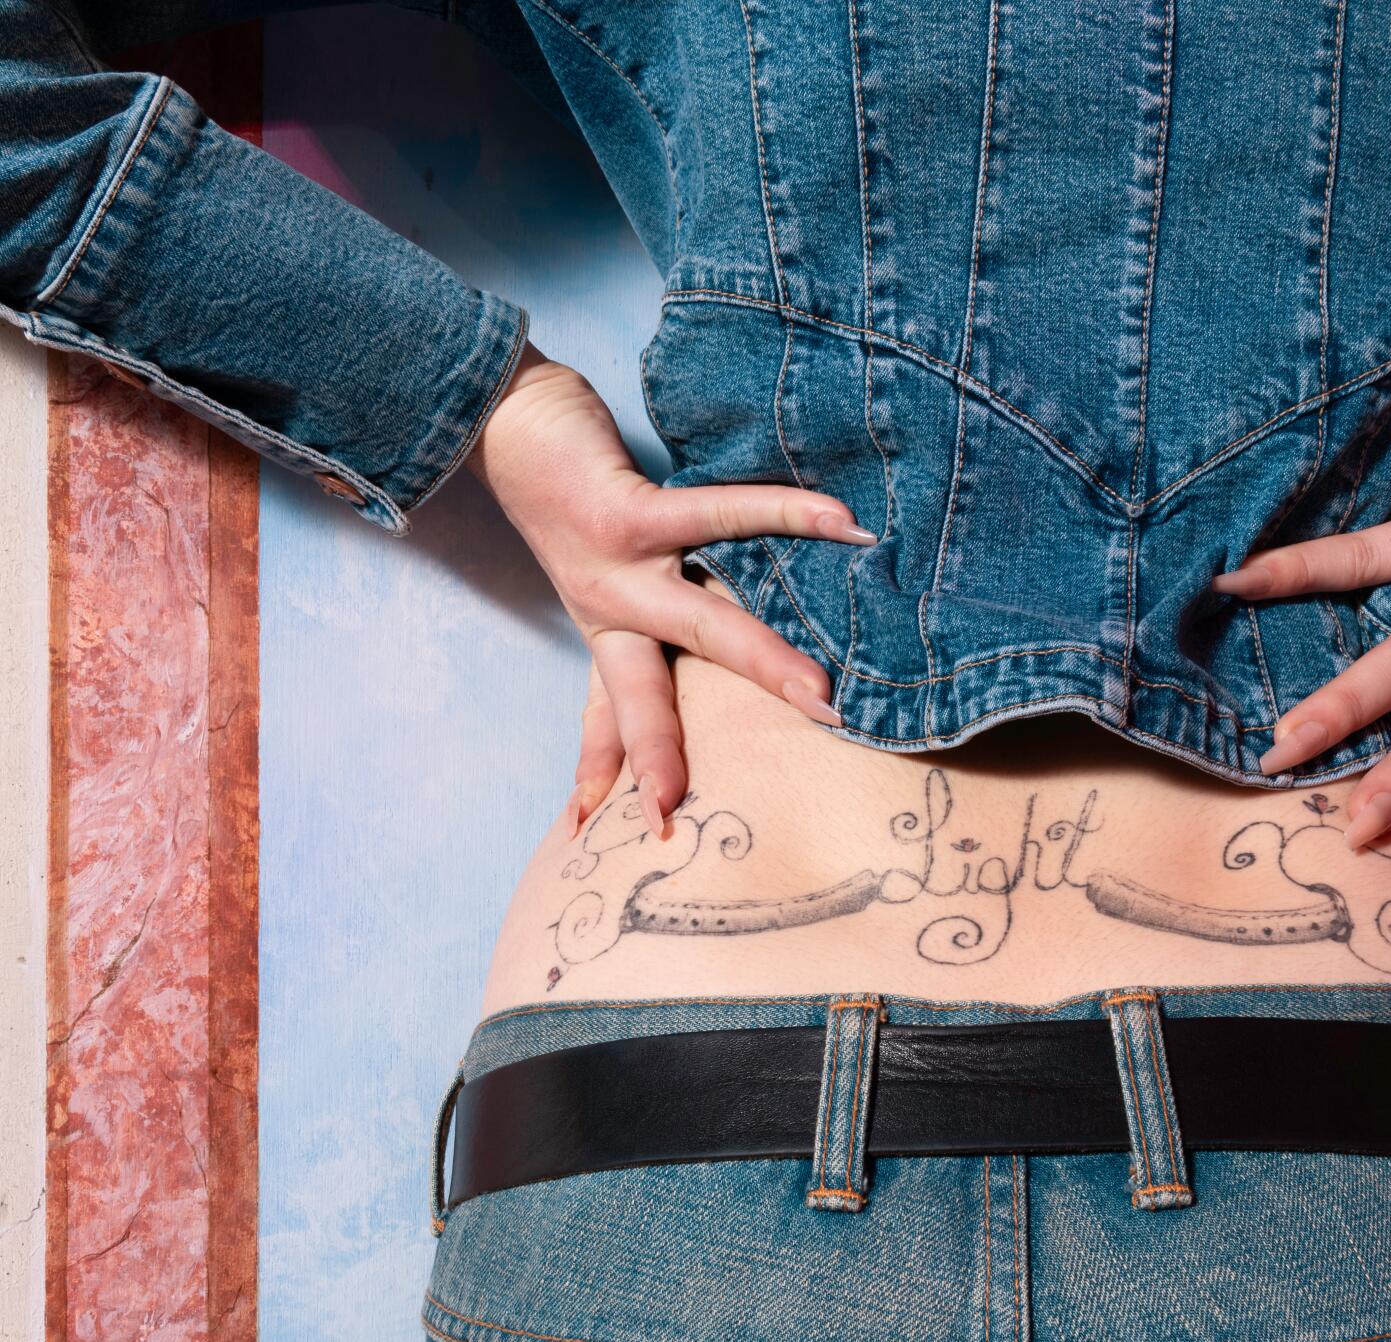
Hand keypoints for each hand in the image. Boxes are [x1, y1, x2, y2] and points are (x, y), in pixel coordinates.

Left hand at [466, 345, 872, 839]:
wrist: (508, 414)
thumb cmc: (574, 488)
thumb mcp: (607, 564)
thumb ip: (661, 598)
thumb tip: (749, 619)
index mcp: (606, 628)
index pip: (608, 717)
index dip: (605, 774)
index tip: (602, 834)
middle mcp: (608, 610)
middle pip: (646, 697)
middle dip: (667, 759)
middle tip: (676, 819)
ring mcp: (618, 565)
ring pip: (700, 627)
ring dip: (762, 660)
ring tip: (819, 693)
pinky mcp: (632, 512)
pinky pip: (720, 515)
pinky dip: (785, 514)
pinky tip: (839, 520)